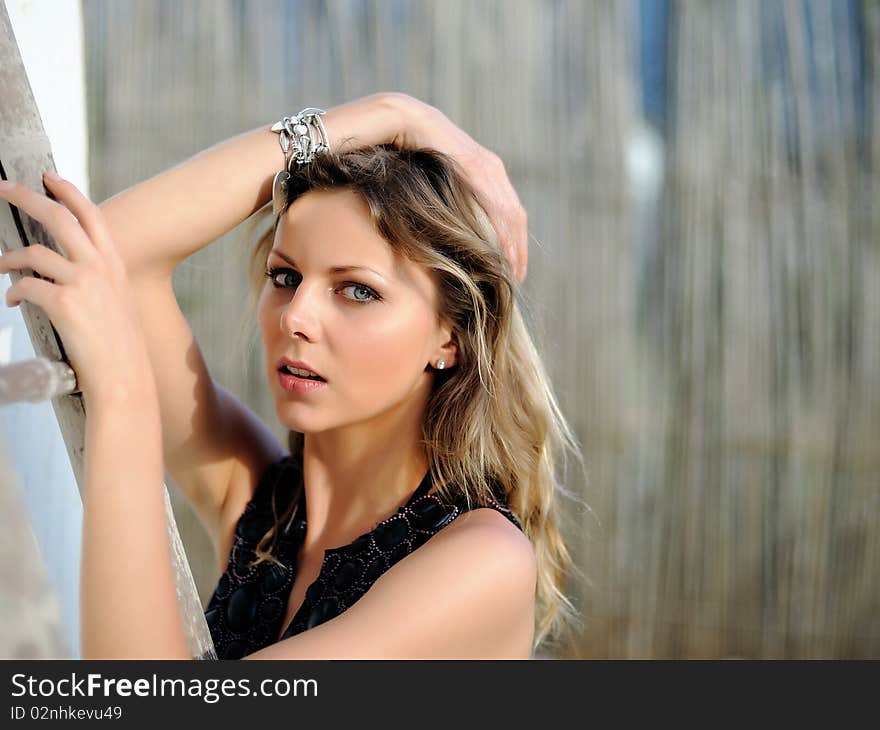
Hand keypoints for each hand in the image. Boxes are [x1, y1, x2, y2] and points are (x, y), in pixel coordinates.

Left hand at [0, 173, 153, 399]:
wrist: (124, 377)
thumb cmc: (119, 346)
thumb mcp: (118, 303)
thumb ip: (98, 279)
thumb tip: (63, 268)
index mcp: (114, 265)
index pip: (90, 215)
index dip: (67, 192)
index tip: (47, 178)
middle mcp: (100, 268)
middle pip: (58, 217)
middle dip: (25, 197)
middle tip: (2, 188)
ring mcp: (83, 283)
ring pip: (33, 252)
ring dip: (8, 257)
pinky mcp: (64, 303)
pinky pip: (25, 286)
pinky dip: (13, 292)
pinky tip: (14, 302)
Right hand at [387, 94, 528, 282]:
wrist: (406, 121)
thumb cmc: (414, 150)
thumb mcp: (437, 180)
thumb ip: (450, 198)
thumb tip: (448, 224)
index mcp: (487, 172)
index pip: (509, 212)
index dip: (515, 240)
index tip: (513, 265)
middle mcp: (493, 169)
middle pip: (516, 216)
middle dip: (520, 248)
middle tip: (519, 276)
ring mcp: (487, 167)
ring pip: (510, 213)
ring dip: (515, 245)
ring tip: (514, 271)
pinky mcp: (476, 167)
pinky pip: (495, 204)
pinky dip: (501, 231)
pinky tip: (503, 251)